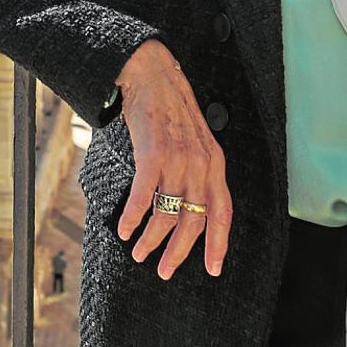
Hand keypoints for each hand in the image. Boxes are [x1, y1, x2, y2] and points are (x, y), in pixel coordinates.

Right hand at [113, 40, 231, 280]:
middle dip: (178, 252)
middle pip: (194, 222)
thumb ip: (199, 171)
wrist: (152, 76)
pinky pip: (143, 198)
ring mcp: (178, 160)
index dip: (219, 244)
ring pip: (167, 215)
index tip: (214, 269)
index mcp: (216, 163)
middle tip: (164, 270)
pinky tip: (124, 229)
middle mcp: (201, 164)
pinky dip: (132, 218)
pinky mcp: (153, 155)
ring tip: (139, 252)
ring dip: (151, 240)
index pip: (223, 213)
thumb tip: (189, 207)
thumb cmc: (171, 110)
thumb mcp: (197, 142)